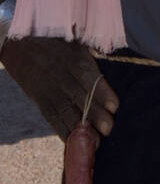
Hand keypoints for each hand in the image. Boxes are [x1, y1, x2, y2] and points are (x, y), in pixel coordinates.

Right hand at [1, 36, 118, 139]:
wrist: (20, 42)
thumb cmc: (57, 40)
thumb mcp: (76, 41)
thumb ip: (93, 55)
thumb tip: (116, 70)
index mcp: (74, 56)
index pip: (89, 76)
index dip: (102, 92)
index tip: (115, 106)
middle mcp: (61, 73)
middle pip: (79, 96)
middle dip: (94, 114)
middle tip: (108, 129)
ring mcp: (48, 87)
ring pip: (65, 110)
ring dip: (80, 128)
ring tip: (94, 143)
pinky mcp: (39, 97)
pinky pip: (50, 116)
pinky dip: (62, 130)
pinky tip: (73, 142)